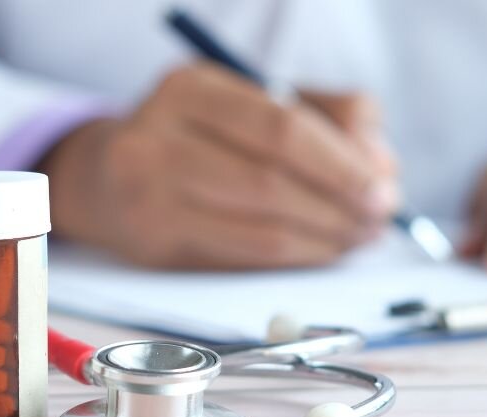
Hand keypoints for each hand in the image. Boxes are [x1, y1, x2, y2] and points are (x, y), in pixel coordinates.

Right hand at [40, 63, 398, 269]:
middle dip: (340, 205)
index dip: (341, 163)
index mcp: (190, 87)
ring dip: (325, 239)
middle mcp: (158, 137)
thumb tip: (381, 165)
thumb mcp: (253, 100)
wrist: (104, 177)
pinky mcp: (154, 244)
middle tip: (378, 218)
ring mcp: (149, 195)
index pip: (281, 127)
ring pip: (262, 228)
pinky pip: (244, 258)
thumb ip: (327, 116)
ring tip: (358, 236)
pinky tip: (321, 251)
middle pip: (272, 180)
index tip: (382, 186)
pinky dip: (295, 259)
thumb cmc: (199, 136)